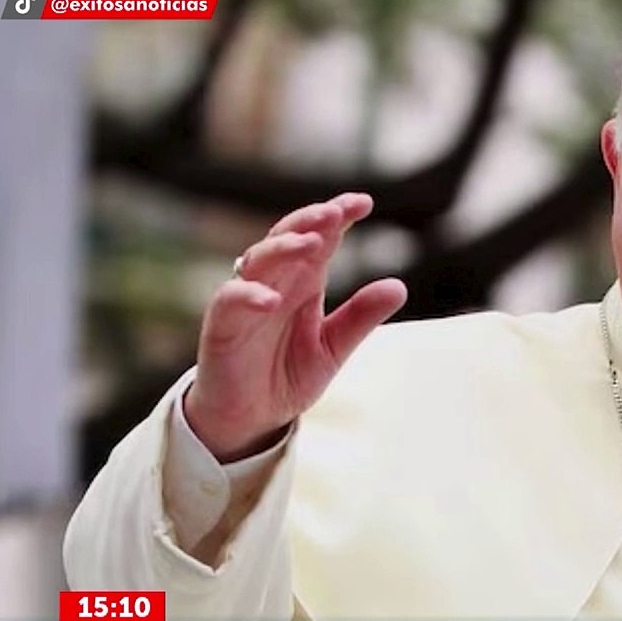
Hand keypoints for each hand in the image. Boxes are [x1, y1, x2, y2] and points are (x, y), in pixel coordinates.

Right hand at [183, 193, 407, 461]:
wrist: (250, 418)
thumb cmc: (286, 375)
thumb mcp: (333, 348)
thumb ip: (361, 317)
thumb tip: (399, 286)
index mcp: (304, 282)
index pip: (320, 238)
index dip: (337, 216)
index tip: (363, 202)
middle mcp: (275, 282)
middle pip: (287, 237)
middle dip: (310, 221)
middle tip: (335, 213)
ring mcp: (246, 301)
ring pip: (258, 259)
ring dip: (282, 248)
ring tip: (310, 243)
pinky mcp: (222, 326)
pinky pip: (230, 301)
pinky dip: (249, 295)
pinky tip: (272, 299)